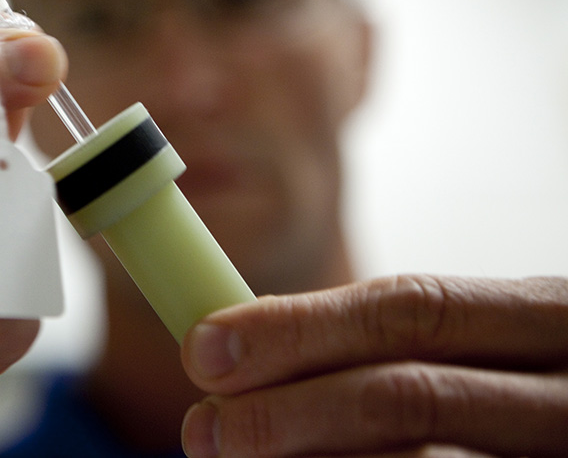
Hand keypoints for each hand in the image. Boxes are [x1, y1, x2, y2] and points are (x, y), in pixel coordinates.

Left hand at [180, 274, 567, 456]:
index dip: (298, 328)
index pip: (410, 308)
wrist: (567, 428)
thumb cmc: (512, 393)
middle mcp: (567, 393)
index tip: (206, 346)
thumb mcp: (473, 345)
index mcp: (543, 317)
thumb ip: (379, 340)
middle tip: (204, 428)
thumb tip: (241, 343)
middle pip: (411, 395)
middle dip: (290, 410)